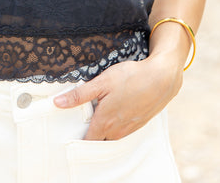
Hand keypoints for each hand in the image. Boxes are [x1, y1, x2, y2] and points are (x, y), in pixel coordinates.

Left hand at [53, 54, 182, 140]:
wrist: (161, 78)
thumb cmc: (131, 77)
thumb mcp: (101, 82)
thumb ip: (79, 95)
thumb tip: (57, 103)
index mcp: (104, 122)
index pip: (87, 141)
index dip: (77, 139)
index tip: (69, 133)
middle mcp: (117, 130)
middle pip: (99, 139)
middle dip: (90, 133)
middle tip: (82, 119)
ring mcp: (129, 128)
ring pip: (111, 135)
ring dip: (104, 129)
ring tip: (98, 112)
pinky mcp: (139, 124)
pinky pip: (123, 130)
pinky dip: (116, 124)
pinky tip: (116, 109)